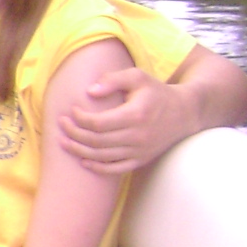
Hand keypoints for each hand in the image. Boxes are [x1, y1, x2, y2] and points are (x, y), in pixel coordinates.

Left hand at [57, 66, 180, 174]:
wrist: (185, 113)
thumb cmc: (156, 92)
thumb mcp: (137, 77)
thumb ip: (113, 79)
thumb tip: (89, 91)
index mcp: (135, 115)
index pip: (98, 123)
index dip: (80, 118)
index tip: (72, 110)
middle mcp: (138, 136)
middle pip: (96, 141)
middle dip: (73, 133)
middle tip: (61, 124)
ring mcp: (140, 151)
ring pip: (102, 157)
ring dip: (79, 151)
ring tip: (63, 141)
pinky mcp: (142, 159)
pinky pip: (116, 169)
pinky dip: (98, 168)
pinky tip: (83, 160)